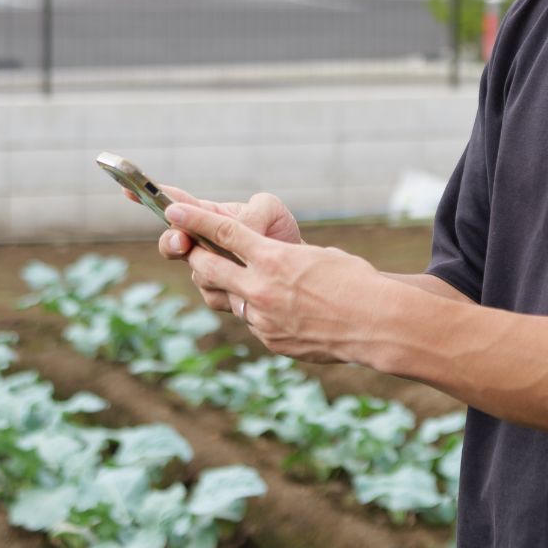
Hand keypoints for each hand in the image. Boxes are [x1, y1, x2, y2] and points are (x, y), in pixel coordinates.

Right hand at [137, 185, 302, 314]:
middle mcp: (202, 245)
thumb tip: (236, 230)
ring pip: (195, 272)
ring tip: (242, 264)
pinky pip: (215, 296)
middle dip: (173, 242)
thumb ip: (249, 215)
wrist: (302, 273)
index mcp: (210, 217)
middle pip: (172, 244)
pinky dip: (230, 290)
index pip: (176, 204)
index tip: (127, 188)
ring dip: (213, 269)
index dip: (149, 196)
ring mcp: (209, 271)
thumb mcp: (270, 211)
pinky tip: (248, 288)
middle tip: (183, 242)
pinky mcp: (223, 296)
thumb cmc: (281, 234)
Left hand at [162, 200, 383, 365]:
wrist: (375, 324)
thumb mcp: (318, 255)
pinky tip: (282, 311)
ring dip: (229, 288)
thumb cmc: (355, 281)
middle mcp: (262, 287)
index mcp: (274, 258)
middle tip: (192, 250)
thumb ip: (285, 257)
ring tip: (246, 282)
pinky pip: (252, 321)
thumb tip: (271, 261)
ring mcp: (262, 317)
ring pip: (227, 299)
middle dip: (195, 256)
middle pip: (208, 268)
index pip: (223, 232)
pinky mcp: (269, 340)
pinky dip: (259, 312)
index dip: (193, 219)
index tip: (172, 208)